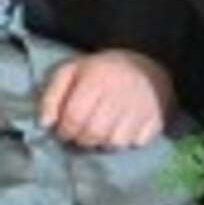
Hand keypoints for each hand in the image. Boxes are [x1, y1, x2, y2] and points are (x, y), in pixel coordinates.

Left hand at [40, 49, 173, 149]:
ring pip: (115, 143)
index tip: (66, 128)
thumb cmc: (102, 70)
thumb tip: (46, 124)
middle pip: (94, 134)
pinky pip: (138, 143)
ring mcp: (142, 108)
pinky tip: (125, 128)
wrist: (148, 61)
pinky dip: (129, 141)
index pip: (74, 118)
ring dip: (105, 142)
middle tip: (84, 130)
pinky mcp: (158, 118)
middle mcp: (121, 94)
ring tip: (104, 129)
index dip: (65, 129)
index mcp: (97, 80)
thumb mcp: (71, 72)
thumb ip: (52, 96)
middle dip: (83, 138)